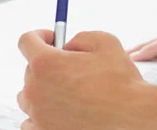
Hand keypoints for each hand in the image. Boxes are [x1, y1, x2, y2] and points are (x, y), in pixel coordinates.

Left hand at [17, 29, 144, 129]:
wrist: (130, 118)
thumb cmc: (120, 84)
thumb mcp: (106, 42)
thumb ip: (81, 38)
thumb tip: (69, 46)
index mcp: (46, 63)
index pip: (26, 41)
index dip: (39, 36)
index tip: (51, 39)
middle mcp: (35, 89)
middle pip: (30, 70)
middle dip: (48, 66)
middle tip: (70, 69)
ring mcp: (37, 114)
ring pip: (29, 97)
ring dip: (43, 91)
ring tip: (68, 93)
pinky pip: (31, 122)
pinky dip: (41, 116)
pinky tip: (60, 112)